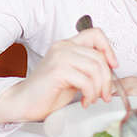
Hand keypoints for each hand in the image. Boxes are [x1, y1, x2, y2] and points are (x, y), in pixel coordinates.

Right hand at [0, 28, 117, 125]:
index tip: (112, 66)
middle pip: (99, 56)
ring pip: (96, 68)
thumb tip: (111, 71)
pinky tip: (84, 101)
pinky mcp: (57, 71)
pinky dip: (90, 94)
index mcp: (66, 45)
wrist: (24, 102)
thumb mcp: (73, 76)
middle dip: (107, 79)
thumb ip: (87, 68)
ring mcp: (60, 57)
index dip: (108, 49)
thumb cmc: (47, 92)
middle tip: (103, 94)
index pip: (95, 34)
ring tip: (92, 99)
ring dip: (99, 88)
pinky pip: (86, 81)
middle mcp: (63, 47)